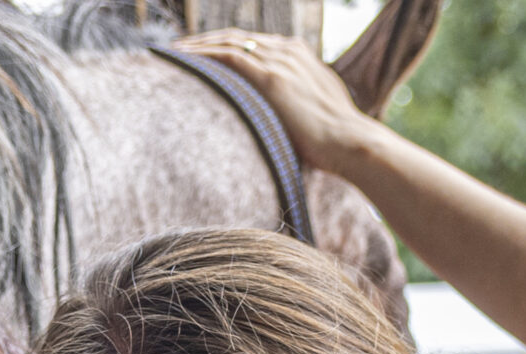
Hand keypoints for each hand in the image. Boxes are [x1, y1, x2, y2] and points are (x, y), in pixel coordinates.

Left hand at [180, 31, 370, 170]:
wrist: (353, 144)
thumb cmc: (339, 143)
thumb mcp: (319, 112)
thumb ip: (301, 105)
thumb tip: (289, 122)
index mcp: (299, 55)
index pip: (254, 43)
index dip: (226, 47)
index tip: (205, 55)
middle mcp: (287, 50)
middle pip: (236, 37)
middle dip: (206, 41)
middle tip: (179, 49)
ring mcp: (279, 61)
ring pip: (227, 42)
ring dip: (197, 46)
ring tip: (172, 53)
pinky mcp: (271, 77)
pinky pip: (228, 56)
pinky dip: (203, 55)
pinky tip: (183, 59)